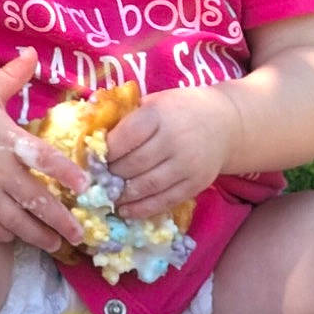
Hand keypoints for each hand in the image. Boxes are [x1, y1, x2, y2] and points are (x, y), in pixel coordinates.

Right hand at [0, 49, 90, 251]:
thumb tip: (31, 51)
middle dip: (61, 221)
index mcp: (8, 140)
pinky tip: (17, 237)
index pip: (44, 159)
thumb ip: (12, 76)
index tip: (85, 187)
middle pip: (36, 201)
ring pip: (16, 221)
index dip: (67, 173)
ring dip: (38, 235)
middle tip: (79, 235)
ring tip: (55, 244)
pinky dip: (6, 234)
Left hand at [102, 88, 237, 219]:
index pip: (125, 137)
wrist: (225, 123)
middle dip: (110, 174)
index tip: (91, 157)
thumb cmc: (177, 110)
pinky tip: (126, 211)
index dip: (105, 150)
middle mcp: (175, 140)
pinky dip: (143, 209)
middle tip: (94, 180)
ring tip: (106, 197)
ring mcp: (188, 165)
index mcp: (158, 115)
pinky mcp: (197, 184)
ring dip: (123, 195)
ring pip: (148, 185)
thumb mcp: (152, 103)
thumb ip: (124, 116)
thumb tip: (87, 128)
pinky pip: (166, 200)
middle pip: (134, 164)